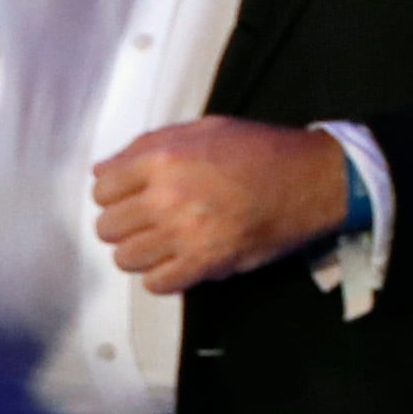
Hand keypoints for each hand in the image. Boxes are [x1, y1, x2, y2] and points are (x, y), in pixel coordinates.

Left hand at [90, 117, 349, 294]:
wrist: (311, 180)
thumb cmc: (259, 149)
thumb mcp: (204, 129)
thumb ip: (148, 145)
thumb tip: (101, 171)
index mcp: (164, 158)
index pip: (102, 188)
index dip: (114, 193)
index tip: (132, 196)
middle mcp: (167, 197)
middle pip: (108, 227)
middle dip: (124, 224)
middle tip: (148, 220)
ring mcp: (185, 234)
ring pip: (126, 258)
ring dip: (140, 252)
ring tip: (163, 242)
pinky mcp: (205, 264)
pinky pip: (155, 284)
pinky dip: (162, 276)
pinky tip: (178, 261)